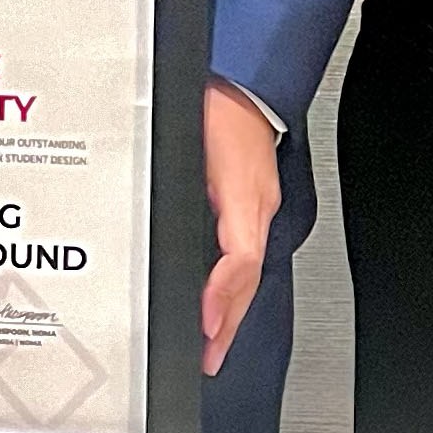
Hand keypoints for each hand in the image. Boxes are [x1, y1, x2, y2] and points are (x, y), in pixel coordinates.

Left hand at [201, 80, 280, 375]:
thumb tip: (175, 235)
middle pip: (246, 278)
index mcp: (244, 196)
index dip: (222, 297)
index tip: (206, 325)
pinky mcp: (250, 198)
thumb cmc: (215, 103)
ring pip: (248, 269)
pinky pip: (245, 252)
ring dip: (232, 307)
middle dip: (228, 321)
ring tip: (214, 339)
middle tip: (210, 357)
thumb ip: (190, 192)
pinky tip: (220, 294)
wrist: (239, 75)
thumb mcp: (192, 146)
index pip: (240, 260)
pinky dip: (234, 282)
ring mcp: (256, 203)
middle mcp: (255, 206)